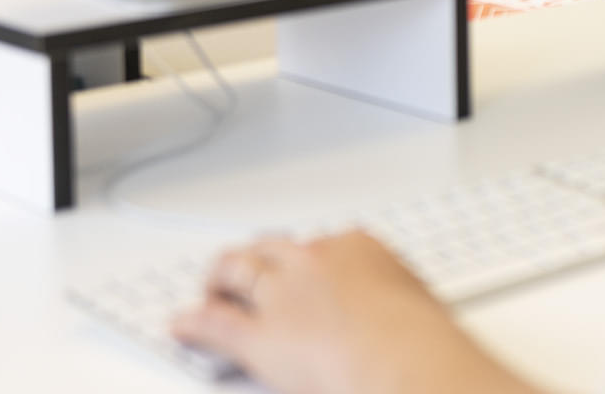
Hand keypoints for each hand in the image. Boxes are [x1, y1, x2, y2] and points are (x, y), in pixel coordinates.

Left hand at [171, 230, 540, 393]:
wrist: (407, 361)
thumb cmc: (422, 339)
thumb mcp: (415, 301)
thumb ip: (391, 295)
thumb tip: (395, 312)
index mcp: (357, 247)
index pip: (320, 243)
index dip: (304, 258)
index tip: (304, 267)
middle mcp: (314, 261)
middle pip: (271, 247)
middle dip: (256, 257)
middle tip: (245, 268)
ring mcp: (283, 295)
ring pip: (236, 272)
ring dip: (219, 278)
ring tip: (211, 286)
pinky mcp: (259, 336)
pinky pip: (215, 324)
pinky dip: (193, 323)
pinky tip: (182, 325)